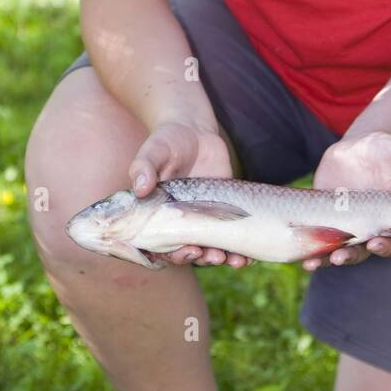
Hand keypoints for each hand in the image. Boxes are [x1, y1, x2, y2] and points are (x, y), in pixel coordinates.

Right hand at [128, 118, 253, 268]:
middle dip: (203, 258)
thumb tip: (140, 188)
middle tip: (214, 256)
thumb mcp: (153, 151)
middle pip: (190, 251)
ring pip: (212, 248)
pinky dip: (240, 247)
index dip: (175, 254)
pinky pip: (231, 235)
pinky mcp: (223, 210)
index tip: (189, 251)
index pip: (163, 245)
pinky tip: (250, 256)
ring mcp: (203, 218)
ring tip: (236, 261)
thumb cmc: (167, 141)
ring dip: (223, 258)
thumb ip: (143, 167)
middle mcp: (180, 221)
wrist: (194, 129)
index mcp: (159, 215)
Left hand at [302, 130, 390, 270]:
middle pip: (362, 252)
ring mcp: (345, 227)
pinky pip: (316, 238)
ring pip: (336, 251)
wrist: (359, 149)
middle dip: (350, 256)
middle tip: (339, 256)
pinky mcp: (324, 219)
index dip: (387, 247)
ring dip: (325, 260)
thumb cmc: (387, 151)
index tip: (376, 243)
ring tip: (313, 263)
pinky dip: (308, 248)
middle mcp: (369, 229)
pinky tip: (299, 254)